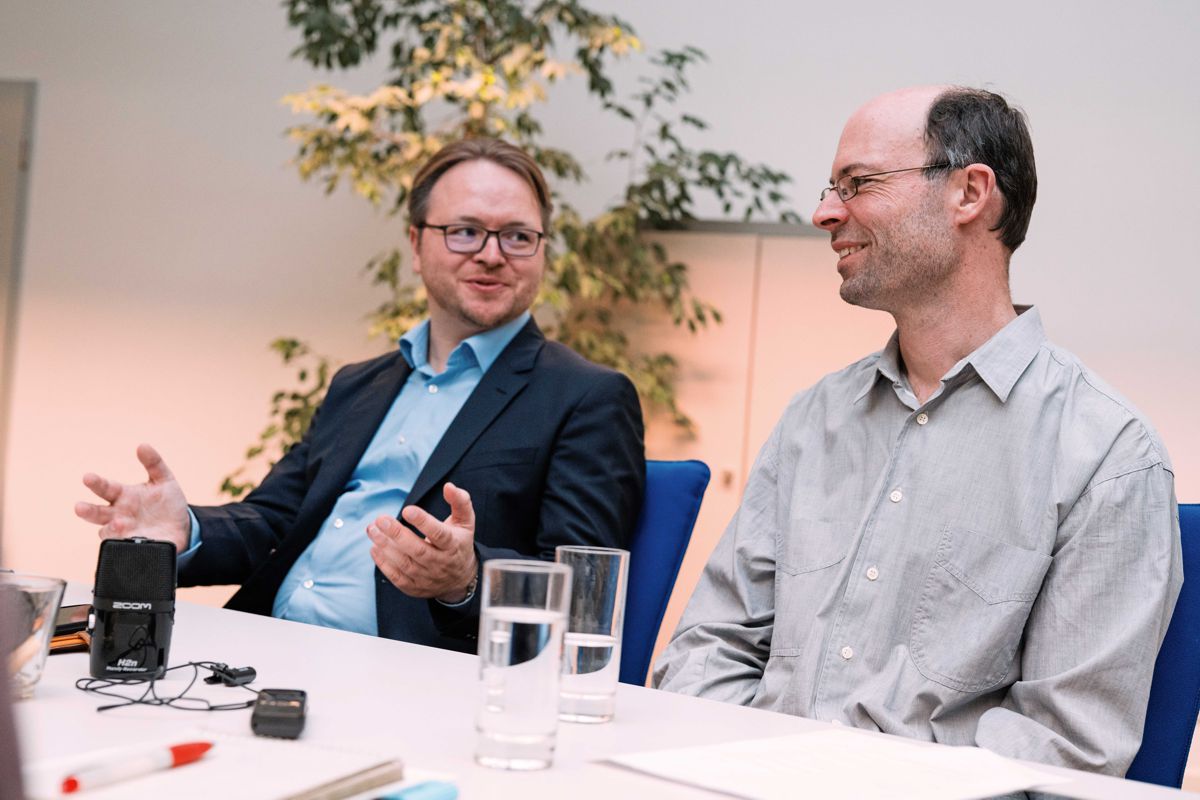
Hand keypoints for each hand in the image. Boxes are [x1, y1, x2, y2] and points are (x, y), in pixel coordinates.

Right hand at [74, 443, 190, 552]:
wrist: (180, 526)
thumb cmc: (166, 501)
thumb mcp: (164, 480)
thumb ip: (154, 463)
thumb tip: (143, 445)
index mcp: (123, 496)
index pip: (106, 488)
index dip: (96, 483)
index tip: (87, 477)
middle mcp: (118, 515)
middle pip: (97, 513)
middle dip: (87, 510)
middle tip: (79, 507)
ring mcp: (125, 532)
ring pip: (108, 533)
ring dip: (110, 529)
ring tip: (118, 524)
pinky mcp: (135, 547)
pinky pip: (126, 548)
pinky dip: (126, 545)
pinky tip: (131, 541)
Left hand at [368, 482, 477, 602]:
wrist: (461, 578)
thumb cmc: (459, 543)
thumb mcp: (465, 521)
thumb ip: (460, 502)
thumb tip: (448, 486)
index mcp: (453, 545)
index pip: (439, 534)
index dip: (423, 522)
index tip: (407, 510)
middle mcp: (441, 563)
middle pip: (418, 550)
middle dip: (397, 534)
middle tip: (381, 520)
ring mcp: (427, 577)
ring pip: (405, 563)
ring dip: (386, 547)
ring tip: (372, 530)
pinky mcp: (415, 587)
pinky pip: (397, 577)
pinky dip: (384, 564)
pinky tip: (374, 548)